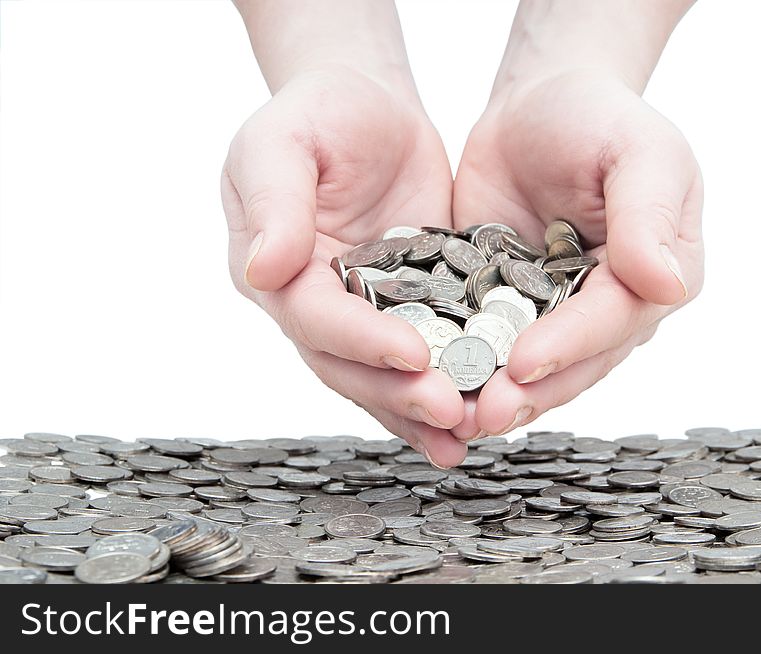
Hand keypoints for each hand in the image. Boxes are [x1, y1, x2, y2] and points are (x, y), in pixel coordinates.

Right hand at [222, 57, 465, 465]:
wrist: (366, 103)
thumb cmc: (316, 111)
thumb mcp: (282, 140)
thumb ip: (275, 200)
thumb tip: (263, 268)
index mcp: (276, 270)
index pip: (314, 318)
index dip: (361, 340)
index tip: (413, 354)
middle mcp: (315, 303)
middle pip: (350, 364)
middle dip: (398, 392)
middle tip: (450, 413)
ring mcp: (363, 309)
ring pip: (386, 373)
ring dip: (422, 410)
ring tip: (467, 436)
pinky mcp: (410, 304)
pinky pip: (427, 350)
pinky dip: (448, 381)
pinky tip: (478, 410)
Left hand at [452, 70, 703, 439]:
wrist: (538, 103)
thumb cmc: (596, 116)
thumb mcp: (637, 149)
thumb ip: (649, 213)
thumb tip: (666, 285)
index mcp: (654, 275)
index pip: (612, 321)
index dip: (569, 346)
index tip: (524, 364)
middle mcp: (607, 306)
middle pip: (572, 363)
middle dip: (528, 392)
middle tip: (482, 416)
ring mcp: (553, 311)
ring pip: (527, 365)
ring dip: (492, 392)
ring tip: (453, 417)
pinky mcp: (503, 304)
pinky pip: (483, 339)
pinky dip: (459, 361)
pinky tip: (428, 381)